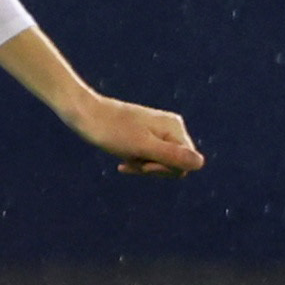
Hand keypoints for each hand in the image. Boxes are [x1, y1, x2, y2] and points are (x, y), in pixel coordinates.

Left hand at [72, 94, 202, 177]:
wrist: (84, 114)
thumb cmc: (111, 131)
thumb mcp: (142, 147)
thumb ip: (171, 156)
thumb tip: (200, 164)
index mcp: (175, 128)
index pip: (185, 164)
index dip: (164, 170)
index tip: (143, 164)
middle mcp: (172, 128)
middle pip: (174, 164)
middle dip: (153, 169)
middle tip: (132, 160)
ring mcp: (159, 131)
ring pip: (160, 162)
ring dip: (142, 166)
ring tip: (125, 157)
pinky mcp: (145, 134)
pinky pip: (149, 157)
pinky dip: (136, 162)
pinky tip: (122, 164)